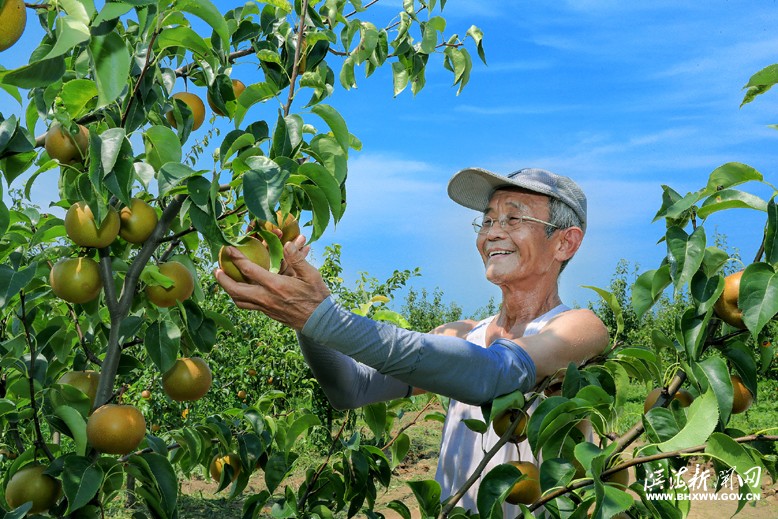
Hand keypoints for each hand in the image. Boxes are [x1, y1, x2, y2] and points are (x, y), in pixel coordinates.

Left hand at [214, 234, 330, 329]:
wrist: (320, 321)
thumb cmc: (316, 296)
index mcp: (276, 285)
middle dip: (223, 280)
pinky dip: (240, 298)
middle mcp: (266, 298)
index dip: (236, 258)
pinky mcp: (268, 314)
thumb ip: (297, 258)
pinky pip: (248, 306)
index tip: (229, 250)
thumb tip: (287, 244)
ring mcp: (266, 308)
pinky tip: (241, 291)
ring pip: (239, 301)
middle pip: (236, 291)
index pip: (249, 270)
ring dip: (229, 291)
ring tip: (224, 281)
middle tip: (216, 270)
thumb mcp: (311, 274)